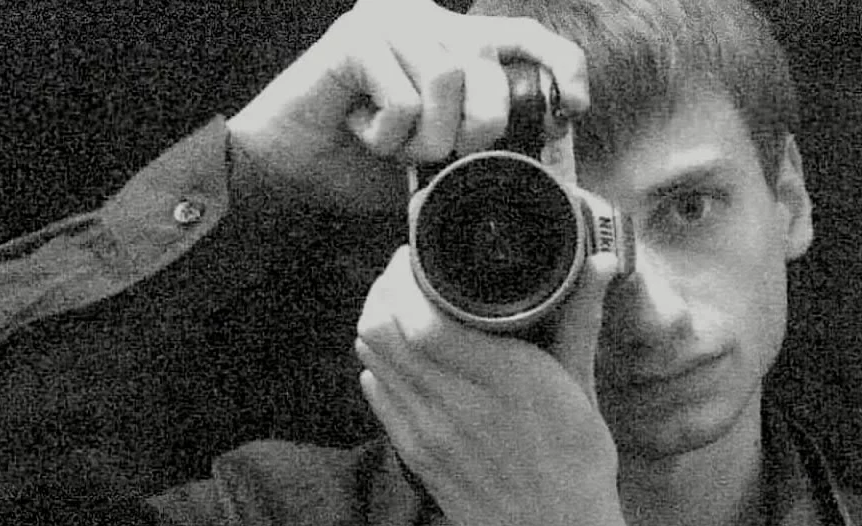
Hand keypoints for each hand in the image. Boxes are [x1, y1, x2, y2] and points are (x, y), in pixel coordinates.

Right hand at [227, 0, 587, 212]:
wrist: (289, 172)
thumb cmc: (362, 165)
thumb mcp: (439, 157)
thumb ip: (483, 140)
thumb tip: (550, 144)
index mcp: (452, 40)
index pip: (525, 37)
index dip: (558, 68)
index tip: (572, 110)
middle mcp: (426, 17)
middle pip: (489, 67)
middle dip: (475, 130)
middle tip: (437, 155)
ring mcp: (389, 20)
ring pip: (447, 80)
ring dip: (424, 138)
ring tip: (394, 147)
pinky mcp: (355, 37)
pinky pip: (402, 98)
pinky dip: (387, 136)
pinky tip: (363, 133)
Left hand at [356, 248, 638, 525]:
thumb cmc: (579, 468)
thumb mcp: (582, 390)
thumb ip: (580, 321)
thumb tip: (603, 264)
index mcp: (504, 378)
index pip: (421, 315)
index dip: (404, 276)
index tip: (415, 257)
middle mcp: (456, 404)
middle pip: (383, 329)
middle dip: (383, 291)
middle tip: (401, 277)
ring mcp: (429, 434)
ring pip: (372, 360)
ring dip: (377, 326)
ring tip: (397, 310)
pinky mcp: (416, 458)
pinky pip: (377, 397)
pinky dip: (378, 367)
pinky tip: (397, 357)